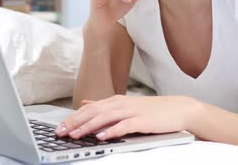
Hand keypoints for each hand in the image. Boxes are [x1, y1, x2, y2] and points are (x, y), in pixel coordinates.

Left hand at [54, 95, 197, 140]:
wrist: (179, 109)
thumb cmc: (152, 111)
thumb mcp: (125, 105)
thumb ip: (104, 105)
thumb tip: (85, 103)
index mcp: (115, 101)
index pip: (89, 108)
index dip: (73, 118)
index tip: (59, 127)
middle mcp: (121, 104)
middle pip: (93, 112)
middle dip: (75, 123)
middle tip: (60, 132)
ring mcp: (132, 111)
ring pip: (105, 118)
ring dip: (88, 127)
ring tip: (75, 135)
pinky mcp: (142, 120)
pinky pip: (124, 126)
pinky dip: (111, 131)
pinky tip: (102, 136)